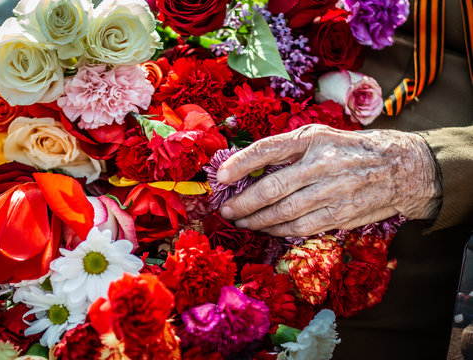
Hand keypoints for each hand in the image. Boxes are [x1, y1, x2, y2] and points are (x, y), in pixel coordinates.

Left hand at [217, 124, 441, 236]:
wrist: (399, 167)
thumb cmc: (351, 149)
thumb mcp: (321, 136)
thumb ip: (289, 149)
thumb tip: (247, 166)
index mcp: (313, 138)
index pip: (269, 149)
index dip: (241, 162)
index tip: (221, 176)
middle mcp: (322, 164)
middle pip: (272, 187)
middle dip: (243, 202)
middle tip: (226, 210)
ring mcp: (332, 191)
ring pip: (284, 212)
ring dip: (257, 220)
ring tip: (242, 222)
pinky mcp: (340, 214)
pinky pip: (301, 227)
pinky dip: (279, 230)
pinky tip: (266, 230)